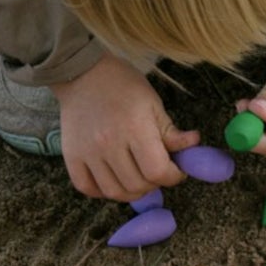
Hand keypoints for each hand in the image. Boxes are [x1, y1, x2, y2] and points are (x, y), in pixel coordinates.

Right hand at [52, 54, 199, 200]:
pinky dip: (102, 191)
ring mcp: (88, 152)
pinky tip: (113, 180)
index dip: (173, 176)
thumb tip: (193, 145)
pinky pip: (87, 188)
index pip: (158, 171)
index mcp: (135, 127)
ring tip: (137, 179)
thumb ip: (171, 131)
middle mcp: (109, 143)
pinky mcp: (71, 156)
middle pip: (137, 185)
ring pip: (113, 192)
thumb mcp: (152, 103)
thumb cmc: (122, 85)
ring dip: (131, 192)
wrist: (82, 73)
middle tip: (156, 172)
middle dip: (154, 184)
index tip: (176, 171)